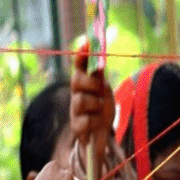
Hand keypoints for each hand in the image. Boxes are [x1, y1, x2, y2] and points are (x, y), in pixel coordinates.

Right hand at [71, 42, 115, 164]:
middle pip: (76, 80)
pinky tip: (97, 124)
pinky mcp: (76, 127)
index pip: (80, 65)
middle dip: (90, 82)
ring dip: (95, 104)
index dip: (82, 55)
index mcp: (84, 83)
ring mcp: (74, 110)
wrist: (103, 135)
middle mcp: (76, 94)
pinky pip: (84, 120)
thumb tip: (99, 62)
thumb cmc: (103, 109)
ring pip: (81, 100)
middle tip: (100, 87)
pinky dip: (95, 121)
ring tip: (100, 109)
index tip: (86, 44)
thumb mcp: (105, 91)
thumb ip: (100, 77)